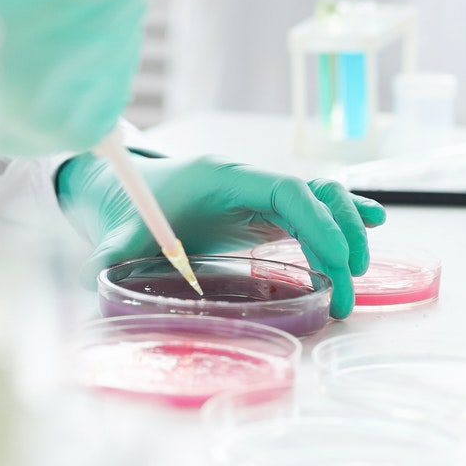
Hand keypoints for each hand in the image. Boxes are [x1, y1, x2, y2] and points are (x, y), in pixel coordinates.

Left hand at [56, 151, 385, 317]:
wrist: (127, 187)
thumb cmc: (130, 208)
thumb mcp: (118, 235)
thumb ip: (106, 258)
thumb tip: (91, 283)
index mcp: (224, 179)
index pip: (287, 189)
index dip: (318, 222)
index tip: (336, 262)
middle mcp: (252, 182)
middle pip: (316, 195)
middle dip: (341, 236)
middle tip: (349, 287)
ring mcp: (263, 196)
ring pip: (324, 198)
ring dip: (348, 229)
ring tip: (357, 275)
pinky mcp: (267, 212)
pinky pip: (316, 208)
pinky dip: (345, 216)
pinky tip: (374, 225)